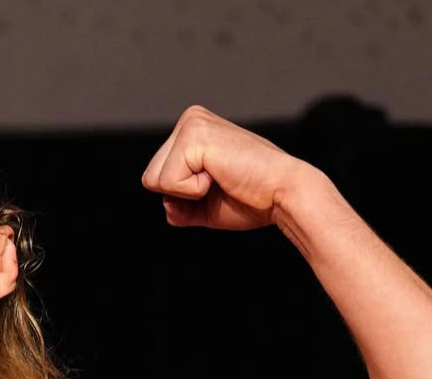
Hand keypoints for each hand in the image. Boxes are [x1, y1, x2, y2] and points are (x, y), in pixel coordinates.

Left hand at [141, 105, 307, 229]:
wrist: (281, 195)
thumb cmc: (250, 199)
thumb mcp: (203, 205)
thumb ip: (177, 204)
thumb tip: (165, 203)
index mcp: (192, 132)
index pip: (156, 178)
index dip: (182, 197)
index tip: (217, 185)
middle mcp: (190, 120)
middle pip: (150, 178)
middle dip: (180, 195)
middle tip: (218, 183)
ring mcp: (191, 123)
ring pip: (155, 180)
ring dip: (187, 193)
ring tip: (220, 178)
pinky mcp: (194, 134)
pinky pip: (168, 182)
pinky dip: (193, 191)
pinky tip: (220, 176)